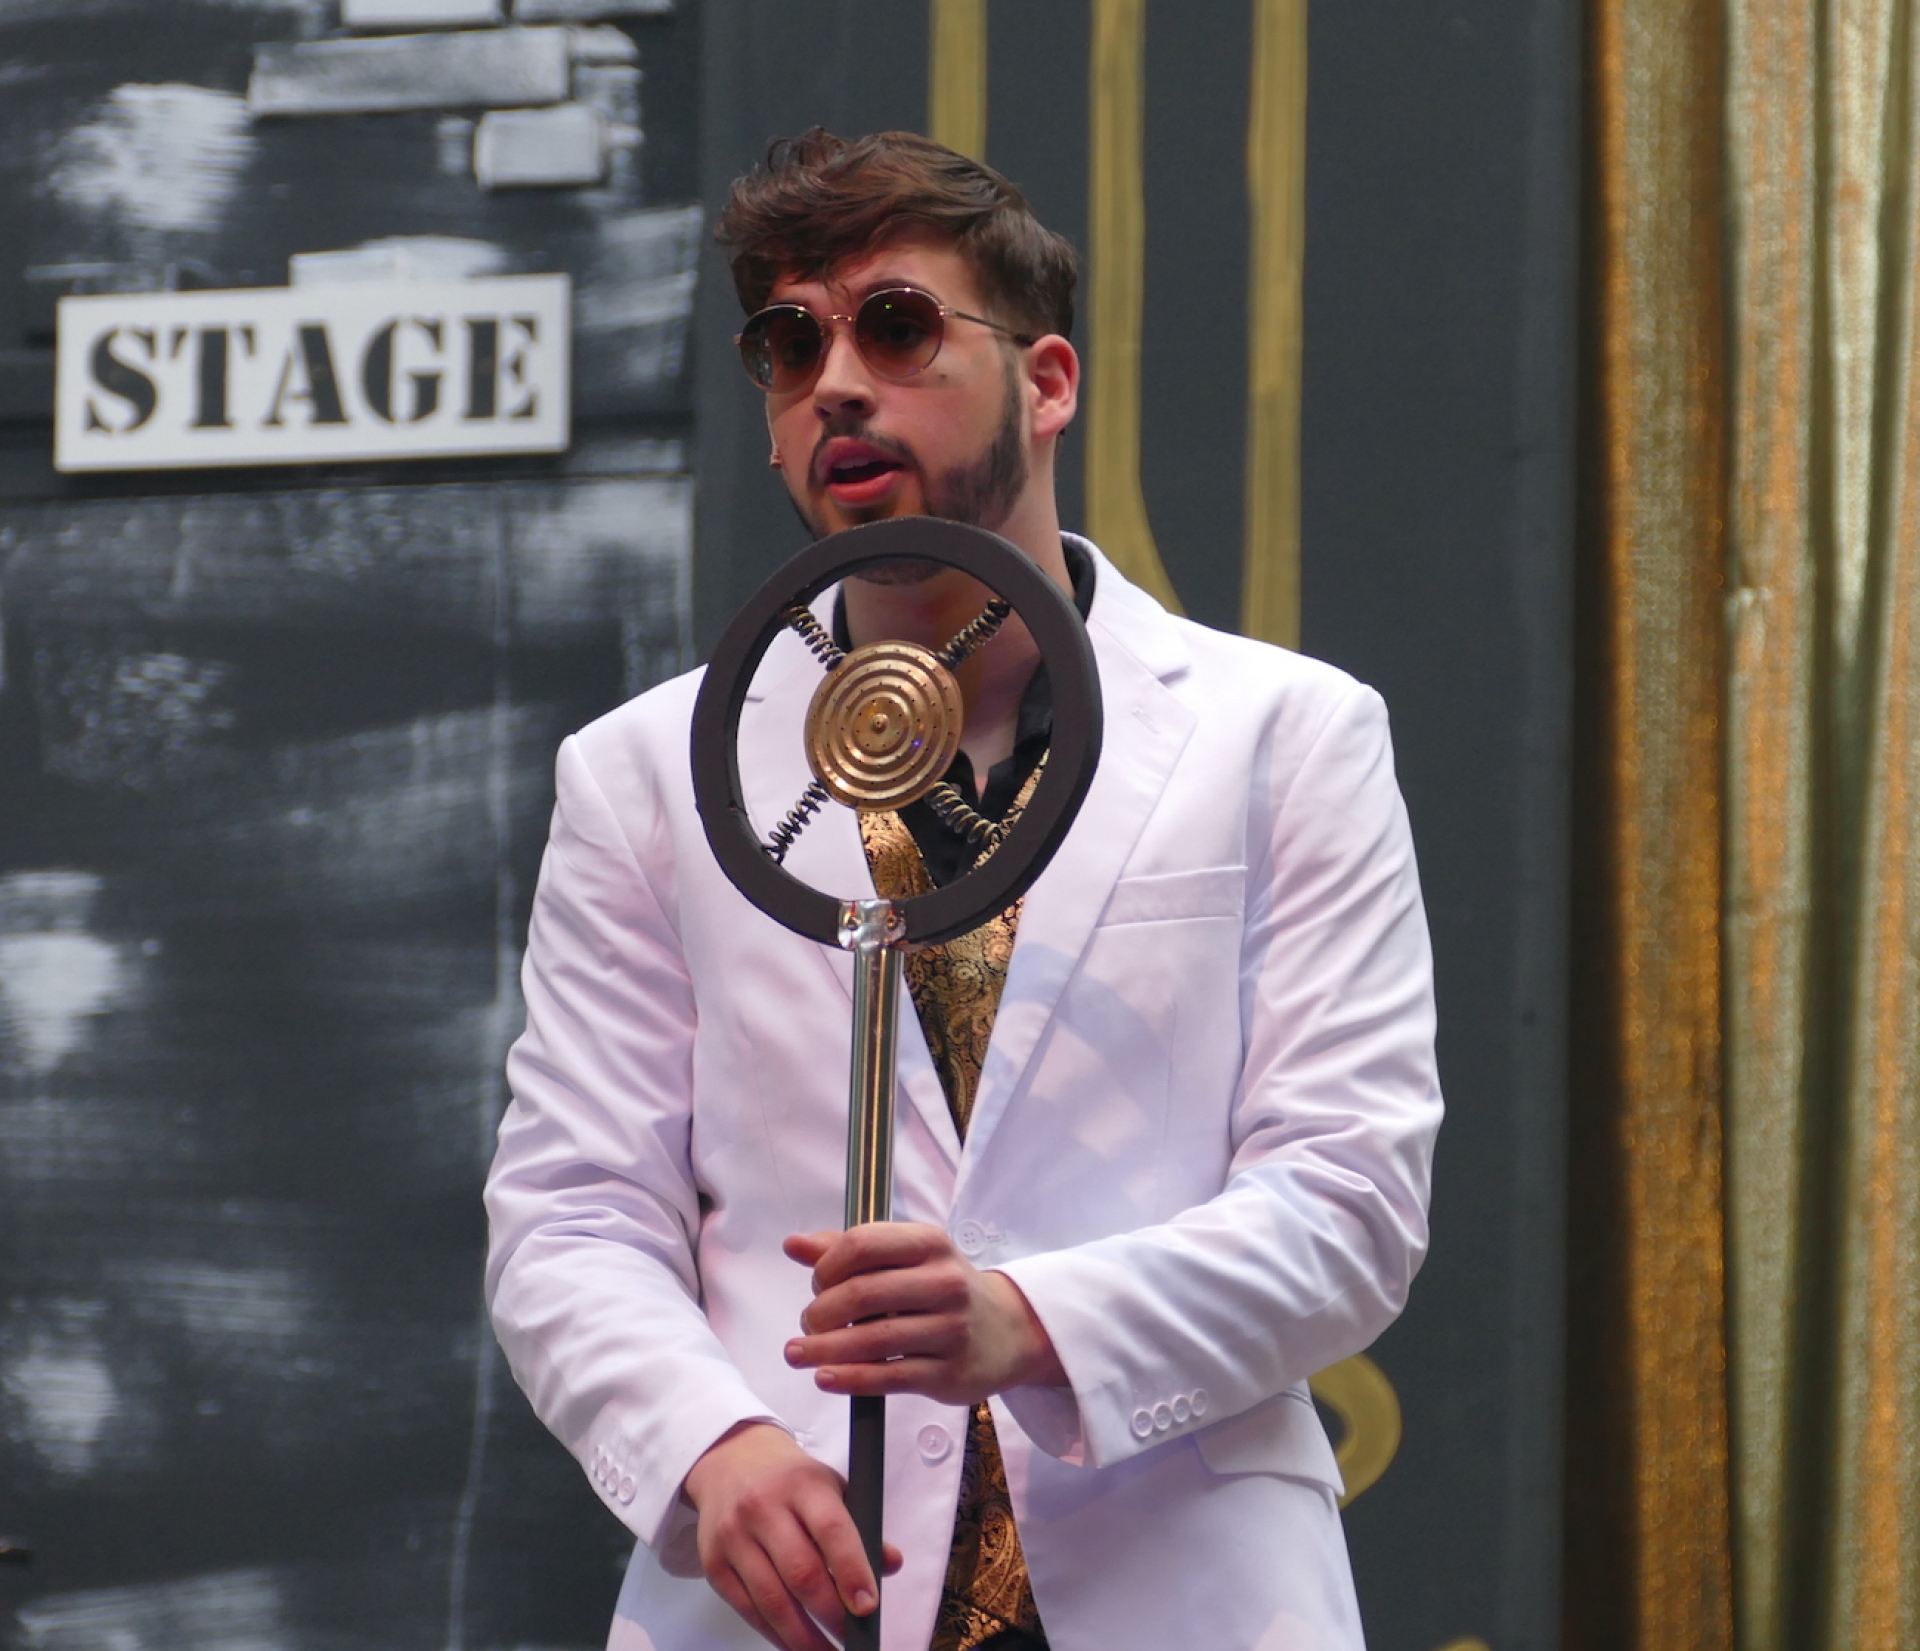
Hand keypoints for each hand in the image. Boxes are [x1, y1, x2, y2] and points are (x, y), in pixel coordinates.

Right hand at [683, 1421, 902, 1650]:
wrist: (731, 1461)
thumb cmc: (790, 1482)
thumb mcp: (830, 1488)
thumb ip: (860, 1527)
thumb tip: (891, 1564)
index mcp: (802, 1485)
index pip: (831, 1529)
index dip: (852, 1570)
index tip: (868, 1606)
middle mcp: (763, 1507)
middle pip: (800, 1572)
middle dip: (831, 1614)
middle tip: (852, 1638)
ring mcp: (734, 1535)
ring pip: (771, 1599)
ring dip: (803, 1638)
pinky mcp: (714, 1563)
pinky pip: (747, 1609)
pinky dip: (774, 1634)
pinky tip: (794, 1644)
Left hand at [782, 1223, 1066, 1402]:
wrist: (1007, 1331)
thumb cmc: (941, 1289)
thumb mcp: (906, 1258)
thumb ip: (848, 1250)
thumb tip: (793, 1245)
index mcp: (930, 1244)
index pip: (863, 1244)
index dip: (827, 1266)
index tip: (818, 1284)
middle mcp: (944, 1282)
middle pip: (863, 1294)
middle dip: (822, 1311)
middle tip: (809, 1323)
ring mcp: (950, 1329)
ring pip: (873, 1341)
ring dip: (824, 1349)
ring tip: (797, 1352)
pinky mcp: (948, 1373)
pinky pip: (888, 1377)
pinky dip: (849, 1378)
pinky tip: (825, 1376)